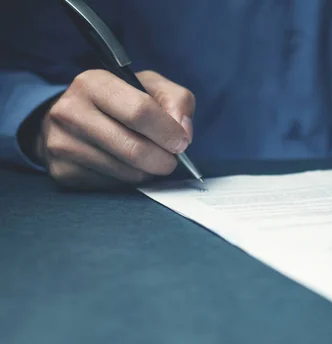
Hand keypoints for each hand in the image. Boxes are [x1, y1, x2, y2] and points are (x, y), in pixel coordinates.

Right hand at [35, 70, 194, 188]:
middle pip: (134, 149)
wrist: (71, 119)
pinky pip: (112, 186)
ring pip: (126, 173)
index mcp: (94, 83)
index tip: (181, 142)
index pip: (140, 112)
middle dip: (164, 160)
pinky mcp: (63, 171)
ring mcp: (62, 143)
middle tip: (171, 160)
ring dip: (148, 172)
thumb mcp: (150, 87)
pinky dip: (129, 180)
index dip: (168, 131)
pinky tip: (126, 166)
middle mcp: (71, 111)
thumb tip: (183, 132)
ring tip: (149, 160)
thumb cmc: (119, 102)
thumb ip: (177, 101)